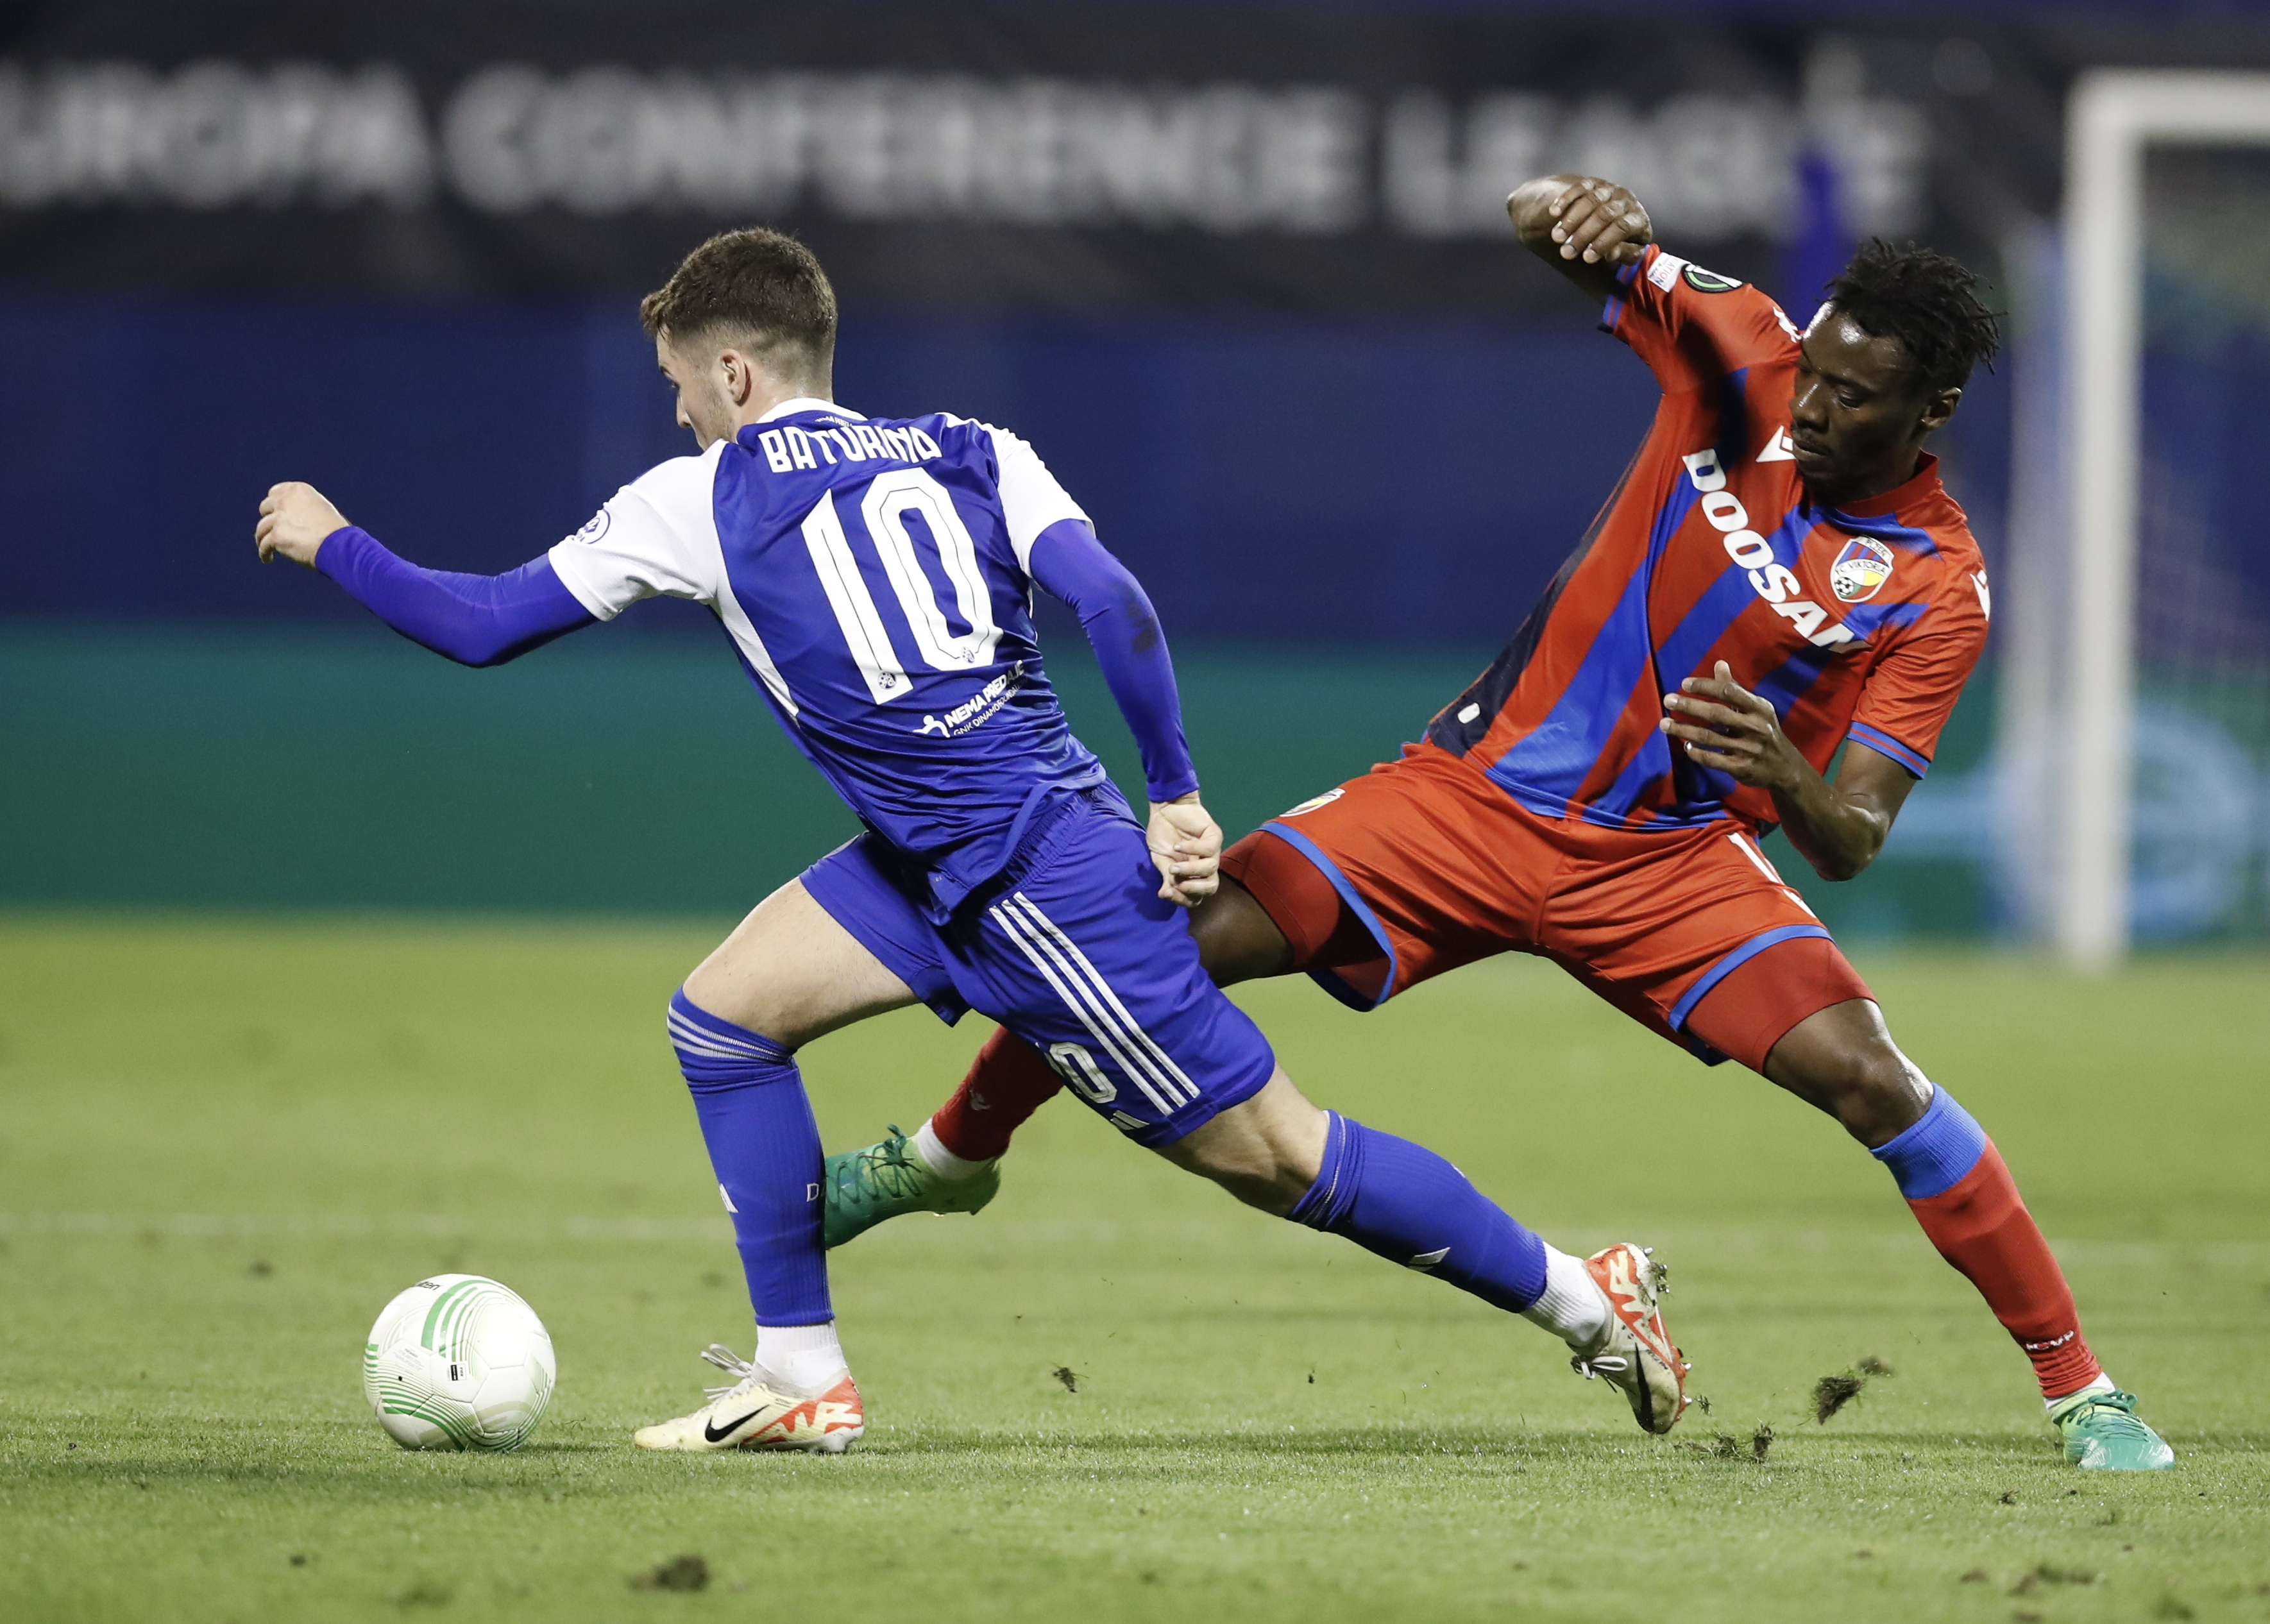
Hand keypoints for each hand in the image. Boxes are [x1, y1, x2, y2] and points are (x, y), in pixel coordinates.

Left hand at [256, 481, 350, 567]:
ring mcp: (279, 517)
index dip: (274, 504)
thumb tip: (296, 516)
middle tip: (272, 529)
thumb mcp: (322, 509)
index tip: (274, 513)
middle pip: (265, 507)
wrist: (339, 545)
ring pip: (262, 528)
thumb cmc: (336, 531)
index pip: (275, 492)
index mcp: (298, 490)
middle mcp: (286, 500)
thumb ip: (305, 508)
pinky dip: (264, 553)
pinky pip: (264, 545)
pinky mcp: (276, 535)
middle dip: (268, 518)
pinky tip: (267, 559)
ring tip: (267, 549)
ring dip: (263, 538)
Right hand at [1147, 793, 1221, 907]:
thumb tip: (1164, 894)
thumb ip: (1166, 876)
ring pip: (1211, 869)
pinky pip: (1209, 849)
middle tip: (1176, 882)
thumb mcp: (1161, 859)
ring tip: (1174, 865)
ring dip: (1190, 870)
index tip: (1166, 892)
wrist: (1166, 808)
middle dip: (1194, 889)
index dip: (1183, 899)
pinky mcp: (1214, 835)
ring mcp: (1212, 851)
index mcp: (1193, 875)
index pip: (1196, 897)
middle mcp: (1205, 866)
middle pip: (1211, 887)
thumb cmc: (1163, 834)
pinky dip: (1192, 850)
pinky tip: (1178, 846)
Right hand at [1530, 176, 1651, 266]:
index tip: (1586, 258)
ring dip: (1571, 220)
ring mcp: (1610, 190)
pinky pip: (1580, 188)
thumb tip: (1613, 253)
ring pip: (1591, 201)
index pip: (1623, 227)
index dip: (1604, 243)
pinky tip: (1554, 213)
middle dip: (1584, 235)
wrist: (1604, 221)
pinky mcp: (1593, 183)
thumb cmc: (1616, 243)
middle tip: (1566, 252)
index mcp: (1639, 220)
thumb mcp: (1623, 252)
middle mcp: (1627, 201)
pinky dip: (1566, 200)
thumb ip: (1623, 254)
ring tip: (1556, 237)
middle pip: (1605, 215)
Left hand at [1660, 661, 1804, 790]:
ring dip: (1683, 730)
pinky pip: (1712, 759)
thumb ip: (1735, 689)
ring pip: (1709, 737)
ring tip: (1664, 724)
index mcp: (1760, 708)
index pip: (1729, 692)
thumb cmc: (1765, 731)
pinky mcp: (1741, 768)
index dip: (1706, 687)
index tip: (1684, 683)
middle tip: (1667, 700)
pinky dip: (1696, 752)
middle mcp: (1755, 727)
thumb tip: (1719, 664)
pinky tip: (1685, 745)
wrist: (1784, 768)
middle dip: (1689, 706)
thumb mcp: (1757, 709)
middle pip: (1716, 714)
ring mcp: (1748, 749)